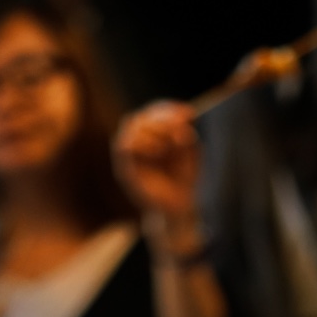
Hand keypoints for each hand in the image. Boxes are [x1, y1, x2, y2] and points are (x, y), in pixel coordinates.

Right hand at [113, 102, 201, 233]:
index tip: (189, 113)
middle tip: (182, 131)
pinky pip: (125, 145)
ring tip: (170, 144)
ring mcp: (130, 154)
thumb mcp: (191, 152)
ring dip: (154, 129)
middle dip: (164, 119)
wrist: (179, 207)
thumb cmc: (184, 178)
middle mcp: (139, 140)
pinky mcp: (125, 168)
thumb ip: (186, 133)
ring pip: (132, 125)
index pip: (155, 111)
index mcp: (153, 133)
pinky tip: (159, 150)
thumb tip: (185, 119)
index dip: (170, 108)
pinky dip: (142, 143)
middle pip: (143, 115)